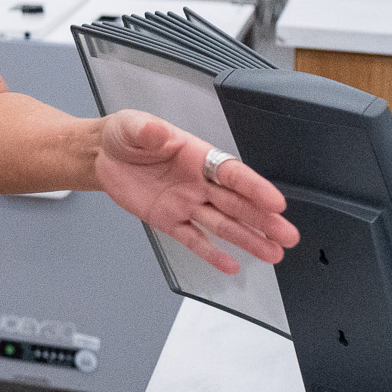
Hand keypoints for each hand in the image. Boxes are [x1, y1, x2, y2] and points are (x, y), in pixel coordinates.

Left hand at [95, 109, 299, 273]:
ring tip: (274, 254)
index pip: (231, 173)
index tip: (276, 203)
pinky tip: (230, 265)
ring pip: (222, 224)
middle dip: (263, 220)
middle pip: (236, 203)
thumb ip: (146, 130)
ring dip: (248, 239)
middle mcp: (199, 183)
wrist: (103, 155)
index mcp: (198, 157)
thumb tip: (156, 131)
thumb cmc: (127, 136)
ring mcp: (186, 204)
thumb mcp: (133, 126)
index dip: (254, 187)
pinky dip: (210, 252)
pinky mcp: (168, 220)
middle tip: (288, 236)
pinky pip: (192, 239)